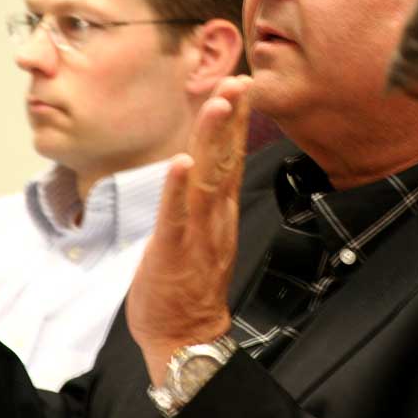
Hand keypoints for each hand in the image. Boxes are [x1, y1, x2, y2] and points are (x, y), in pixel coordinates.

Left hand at [126, 75, 251, 384]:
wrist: (185, 336)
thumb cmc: (189, 282)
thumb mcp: (204, 230)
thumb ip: (206, 196)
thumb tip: (204, 161)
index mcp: (221, 209)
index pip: (232, 155)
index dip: (237, 120)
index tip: (242, 85)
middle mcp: (216, 215)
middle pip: (226, 158)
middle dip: (232, 118)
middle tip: (239, 81)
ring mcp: (198, 233)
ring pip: (208, 178)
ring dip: (212, 139)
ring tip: (217, 104)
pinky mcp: (175, 252)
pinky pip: (176, 217)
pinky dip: (178, 189)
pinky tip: (182, 163)